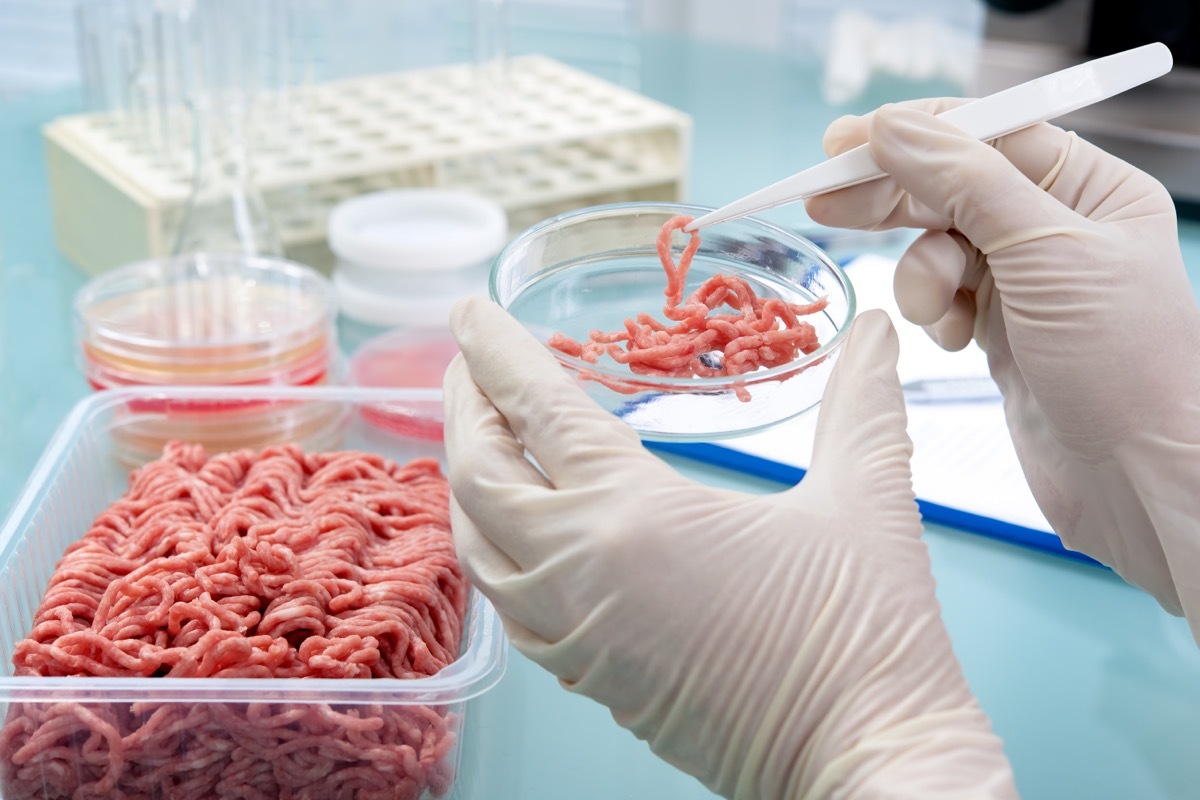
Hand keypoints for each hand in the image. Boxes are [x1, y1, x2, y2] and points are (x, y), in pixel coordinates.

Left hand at [443, 298, 1015, 798]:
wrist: (861, 760)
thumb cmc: (863, 638)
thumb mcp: (866, 502)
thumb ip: (862, 403)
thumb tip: (875, 330)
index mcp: (635, 513)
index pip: (538, 410)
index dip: (496, 352)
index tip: (469, 311)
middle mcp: (580, 571)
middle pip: (479, 475)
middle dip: (464, 408)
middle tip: (470, 366)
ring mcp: (573, 633)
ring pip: (477, 545)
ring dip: (469, 481)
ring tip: (485, 439)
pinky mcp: (585, 678)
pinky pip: (506, 604)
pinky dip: (492, 549)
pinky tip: (517, 533)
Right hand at [805, 102, 1199, 633]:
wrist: (1136, 478)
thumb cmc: (1125, 366)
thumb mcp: (1045, 254)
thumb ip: (965, 182)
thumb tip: (893, 128)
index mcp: (1091, 190)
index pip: (987, 136)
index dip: (914, 135)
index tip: (844, 143)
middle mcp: (1058, 229)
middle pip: (951, 188)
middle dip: (894, 199)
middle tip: (826, 202)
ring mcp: (1027, 283)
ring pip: (937, 247)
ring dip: (921, 274)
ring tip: (937, 310)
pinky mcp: (1000, 331)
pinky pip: (941, 298)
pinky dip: (934, 314)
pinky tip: (955, 339)